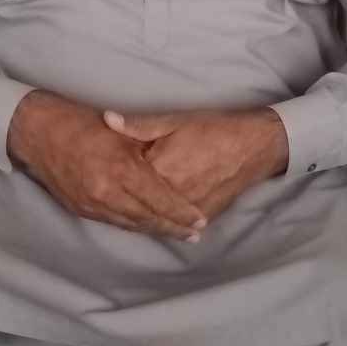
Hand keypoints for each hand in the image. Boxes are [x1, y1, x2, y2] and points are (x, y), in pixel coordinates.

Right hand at [7, 90, 206, 240]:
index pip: (160, 199)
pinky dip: (134, 225)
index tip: (200, 219)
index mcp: (121, 170)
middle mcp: (107, 193)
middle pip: (148, 218)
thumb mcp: (121, 130)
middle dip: (173, 228)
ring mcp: (92, 205)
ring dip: (155, 230)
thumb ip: (147, 147)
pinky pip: (114, 222)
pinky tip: (146, 226)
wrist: (38, 133)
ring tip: (177, 234)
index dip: (181, 212)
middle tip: (195, 234)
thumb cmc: (83, 124)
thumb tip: (173, 165)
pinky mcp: (81, 209)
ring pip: (131, 224)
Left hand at [103, 107, 288, 220]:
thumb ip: (139, 125)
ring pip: (156, 222)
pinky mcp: (204, 217)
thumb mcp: (174, 121)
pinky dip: (163, 225)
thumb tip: (107, 119)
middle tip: (100, 202)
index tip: (93, 181)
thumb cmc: (212, 129)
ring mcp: (188, 211)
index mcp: (159, 171)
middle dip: (119, 206)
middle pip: (137, 207)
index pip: (124, 184)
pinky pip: (177, 226)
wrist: (253, 146)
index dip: (108, 183)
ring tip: (120, 217)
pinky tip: (151, 223)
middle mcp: (172, 196)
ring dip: (138, 220)